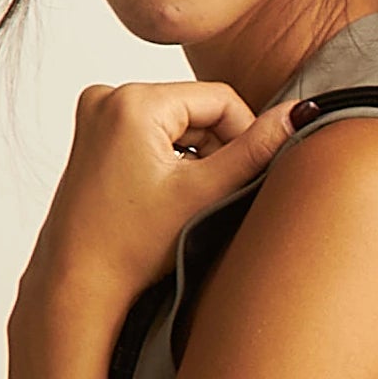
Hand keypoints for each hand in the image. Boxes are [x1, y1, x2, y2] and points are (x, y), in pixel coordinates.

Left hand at [24, 80, 304, 315]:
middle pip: (197, 109)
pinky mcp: (92, 133)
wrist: (78, 282)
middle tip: (211, 195)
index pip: (221, 98)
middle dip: (216, 148)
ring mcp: (96, 113)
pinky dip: (169, 158)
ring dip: (195, 155)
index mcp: (132, 101)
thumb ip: (256, 149)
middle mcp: (107, 96)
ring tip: (184, 200)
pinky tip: (163, 196)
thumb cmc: (130, 247)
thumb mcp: (204, 193)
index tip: (243, 177)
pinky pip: (151, 131)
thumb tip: (299, 112)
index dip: (245, 136)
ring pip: (177, 122)